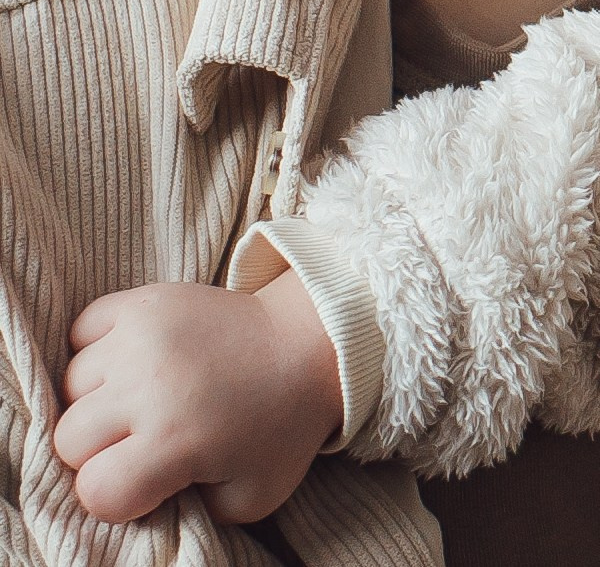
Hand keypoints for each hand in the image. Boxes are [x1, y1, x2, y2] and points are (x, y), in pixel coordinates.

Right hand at [55, 271, 343, 524]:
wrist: (311, 341)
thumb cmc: (284, 424)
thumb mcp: (253, 495)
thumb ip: (195, 516)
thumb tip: (148, 506)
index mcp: (173, 440)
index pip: (97, 492)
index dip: (120, 498)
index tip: (155, 482)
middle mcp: (148, 386)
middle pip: (69, 440)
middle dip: (102, 452)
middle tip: (148, 440)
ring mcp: (141, 337)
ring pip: (70, 387)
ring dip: (99, 399)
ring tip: (145, 398)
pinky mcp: (143, 301)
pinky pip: (82, 330)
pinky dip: (96, 348)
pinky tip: (133, 362)